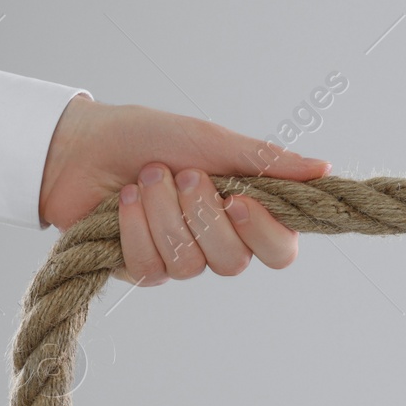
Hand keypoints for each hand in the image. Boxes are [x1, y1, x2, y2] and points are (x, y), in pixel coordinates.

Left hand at [38, 95, 331, 285]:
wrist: (82, 145)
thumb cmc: (151, 136)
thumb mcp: (214, 141)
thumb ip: (267, 160)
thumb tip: (324, 168)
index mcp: (247, 211)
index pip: (281, 250)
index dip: (264, 233)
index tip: (238, 199)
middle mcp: (220, 240)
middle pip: (234, 262)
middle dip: (202, 216)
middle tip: (183, 174)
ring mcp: (182, 258)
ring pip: (189, 264)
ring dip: (164, 214)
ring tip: (147, 177)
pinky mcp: (143, 268)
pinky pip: (151, 267)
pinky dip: (135, 229)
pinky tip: (124, 201)